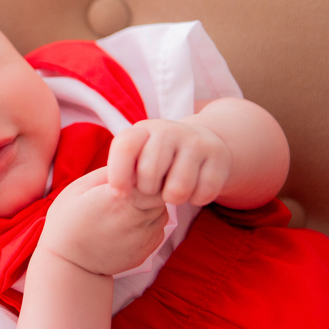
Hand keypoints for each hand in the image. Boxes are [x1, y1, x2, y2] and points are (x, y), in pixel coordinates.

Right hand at [40, 167, 168, 276]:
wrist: (69, 265)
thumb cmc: (68, 223)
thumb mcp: (79, 187)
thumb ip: (109, 171)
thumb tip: (132, 161)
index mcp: (122, 197)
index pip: (154, 174)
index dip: (146, 170)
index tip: (130, 174)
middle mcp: (140, 217)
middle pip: (162, 191)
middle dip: (149, 186)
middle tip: (124, 191)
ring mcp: (146, 236)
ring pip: (162, 209)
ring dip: (149, 205)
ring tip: (123, 209)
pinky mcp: (148, 249)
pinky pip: (157, 227)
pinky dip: (147, 223)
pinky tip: (124, 225)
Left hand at [106, 119, 231, 206]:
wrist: (200, 143)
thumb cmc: (158, 158)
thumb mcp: (136, 158)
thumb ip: (119, 172)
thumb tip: (110, 188)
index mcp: (143, 129)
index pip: (125, 146)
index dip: (118, 174)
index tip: (120, 193)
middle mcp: (169, 129)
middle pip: (149, 172)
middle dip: (148, 190)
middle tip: (153, 188)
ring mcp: (196, 140)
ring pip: (178, 189)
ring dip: (173, 199)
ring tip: (172, 189)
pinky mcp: (218, 154)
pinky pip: (203, 194)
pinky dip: (196, 199)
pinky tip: (194, 188)